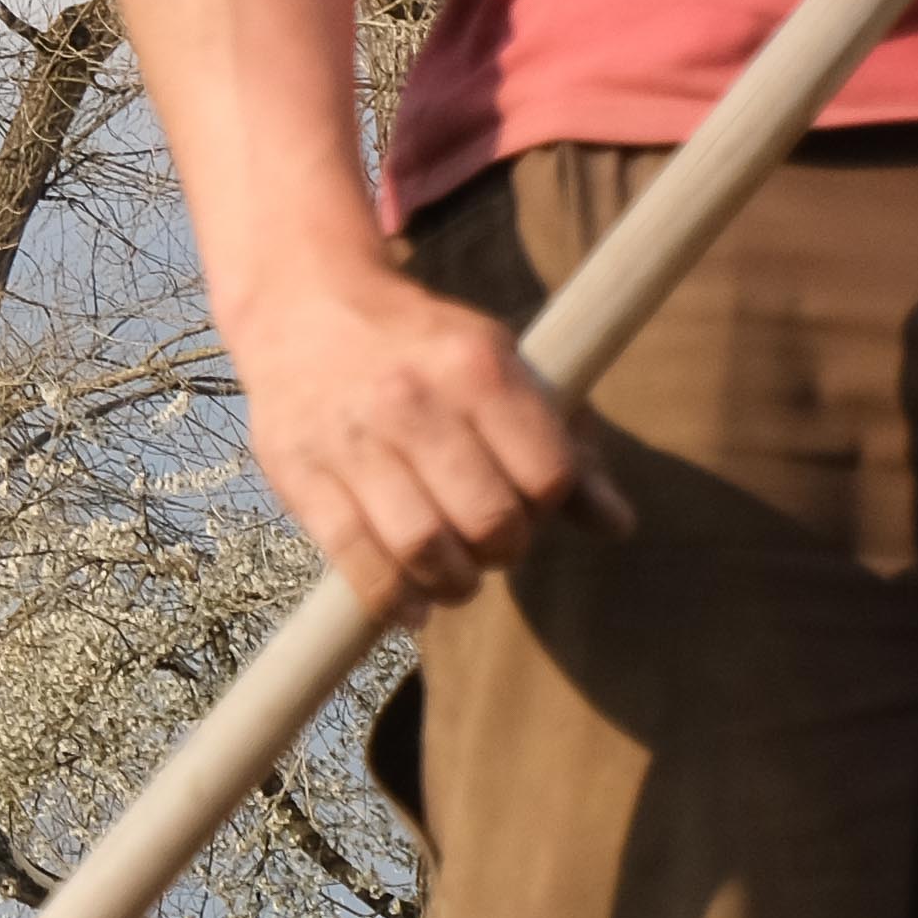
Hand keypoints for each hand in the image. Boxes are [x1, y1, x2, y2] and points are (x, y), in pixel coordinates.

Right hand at [222, 247, 630, 613]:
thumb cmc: (423, 351)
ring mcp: (351, 441)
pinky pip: (355, 558)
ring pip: (421, 547)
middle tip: (494, 548)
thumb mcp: (501, 371)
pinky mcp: (299, 474)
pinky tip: (413, 607)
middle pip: (487, 519)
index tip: (532, 506)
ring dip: (453, 584)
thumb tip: (618, 526)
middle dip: (504, 551)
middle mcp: (413, 401)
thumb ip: (562, 445)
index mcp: (478, 366)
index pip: (548, 473)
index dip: (550, 507)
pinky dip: (392, 598)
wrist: (306, 310)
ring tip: (457, 581)